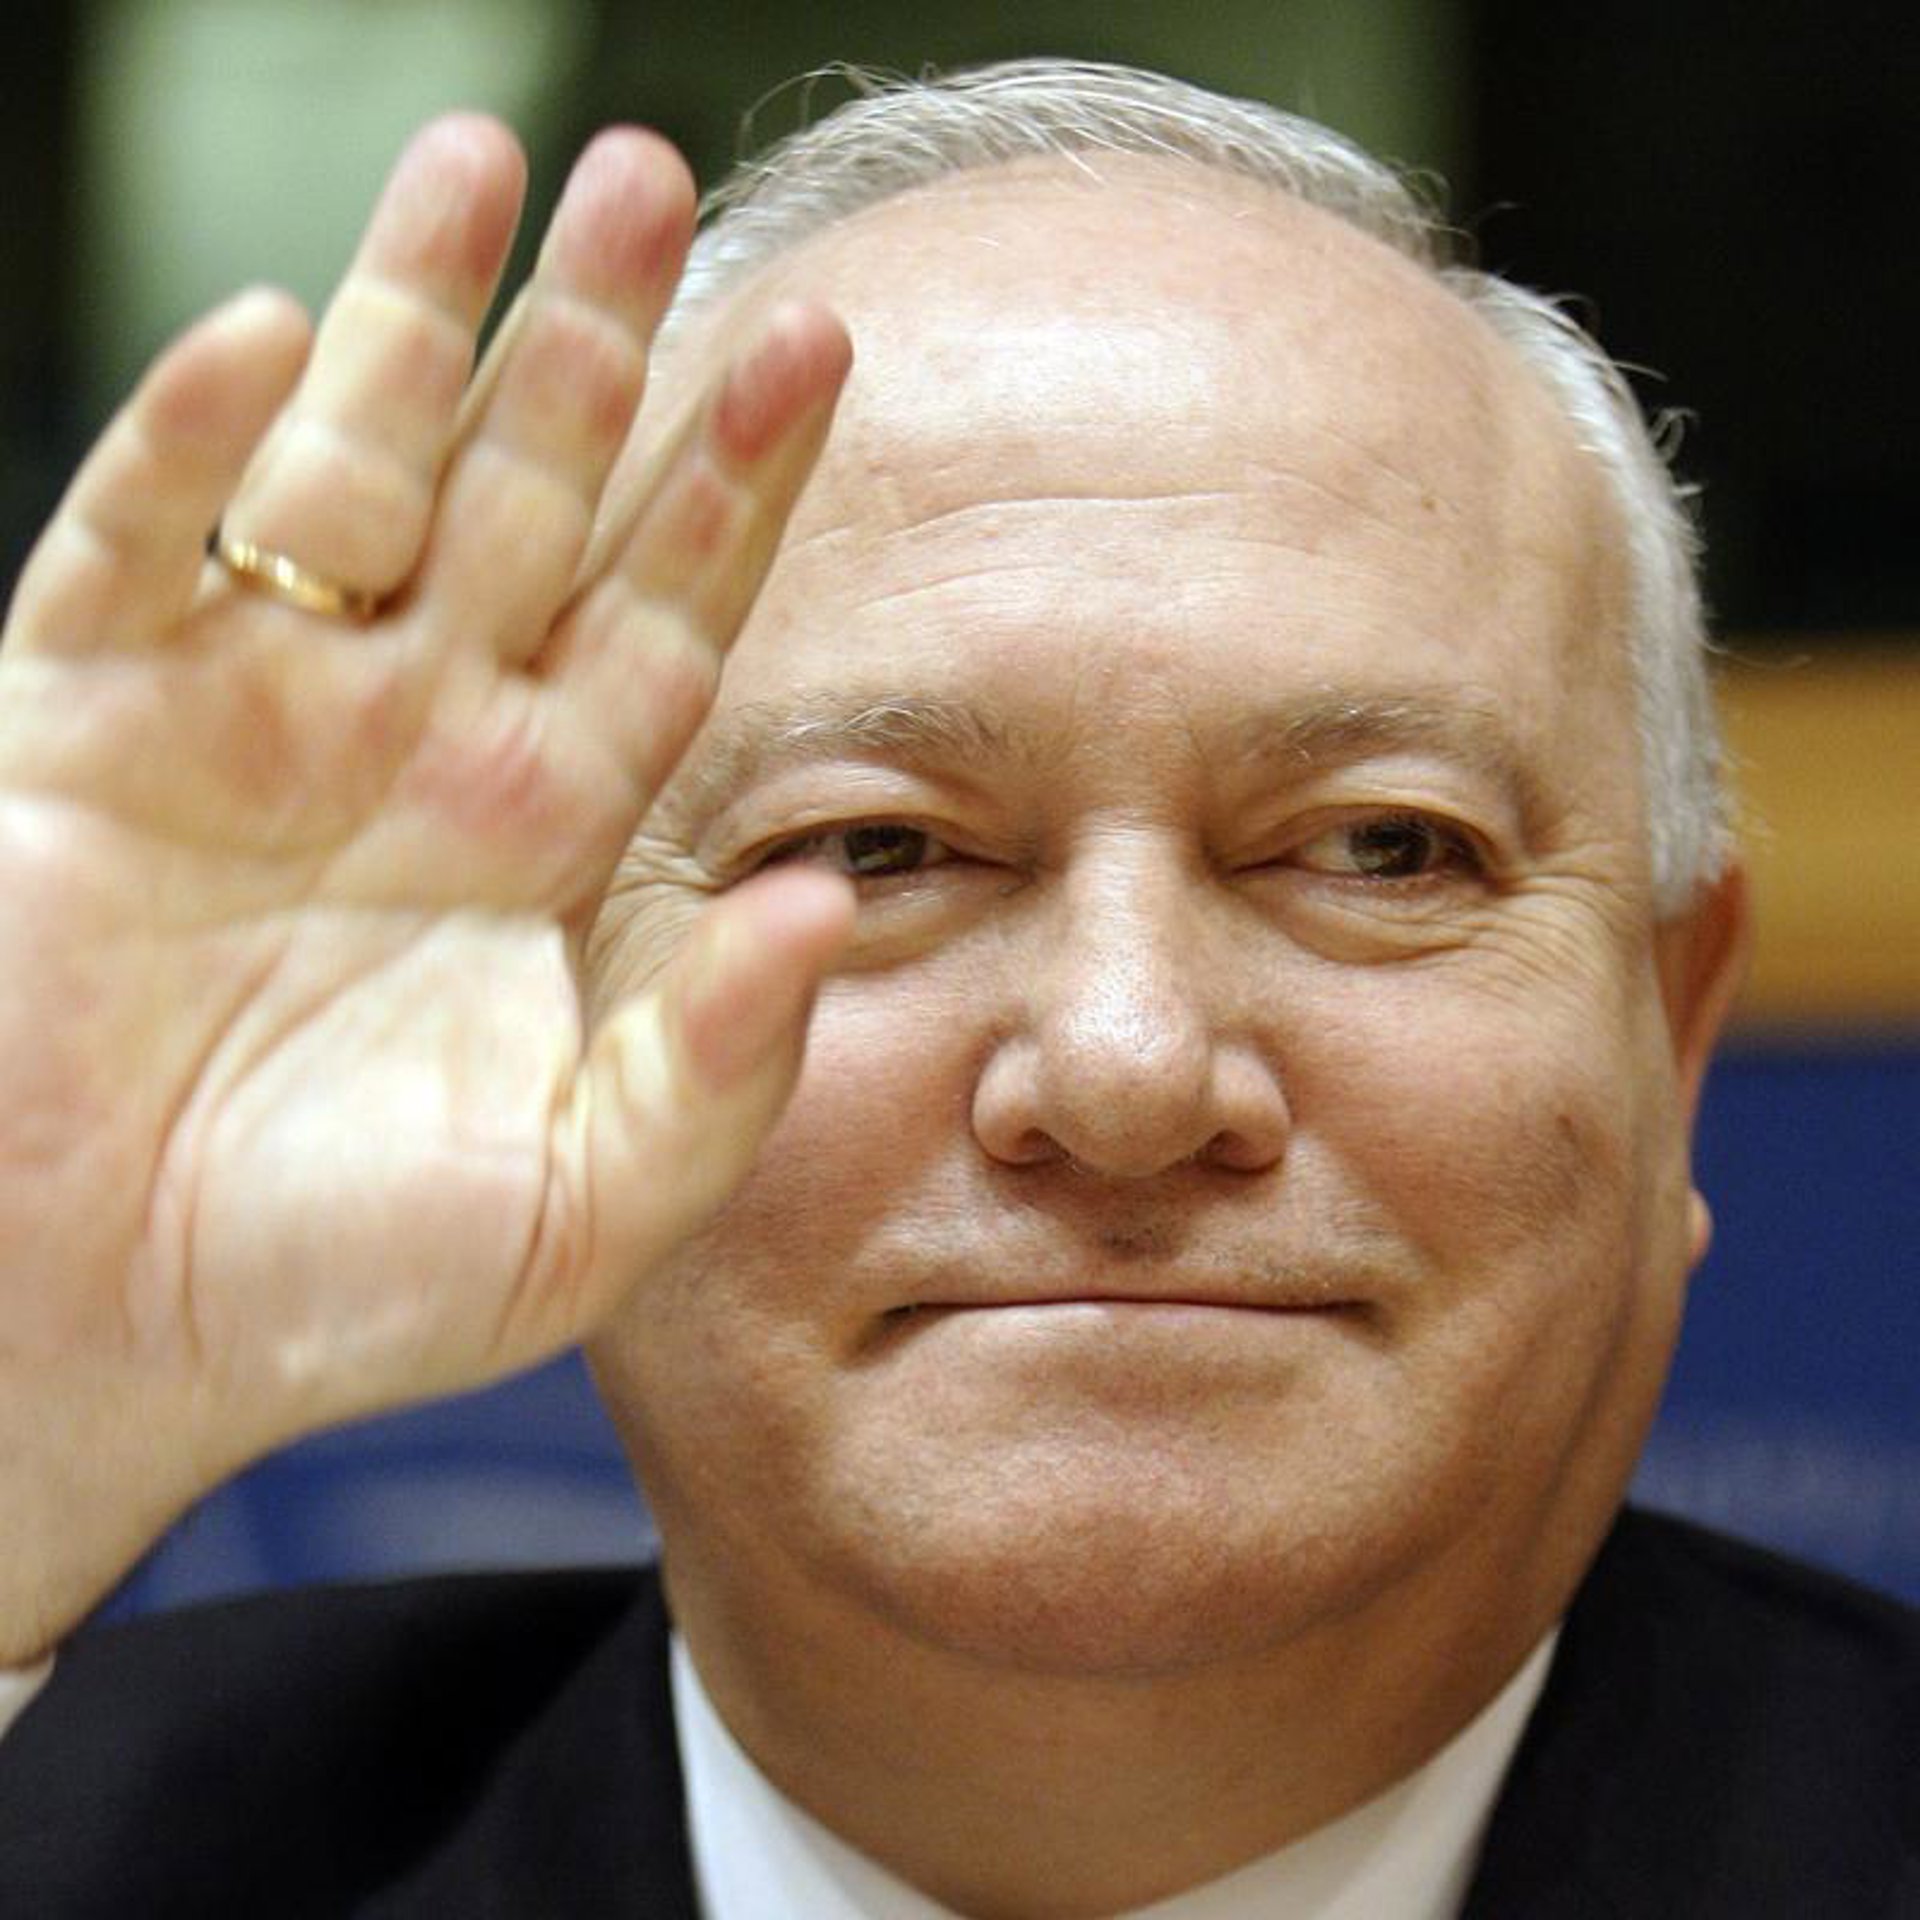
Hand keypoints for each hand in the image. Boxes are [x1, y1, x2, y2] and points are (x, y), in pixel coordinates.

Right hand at [0, 116, 853, 1661]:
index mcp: (541, 837)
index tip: (818, 342)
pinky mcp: (73, 728)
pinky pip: (133, 550)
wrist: (85, 1341)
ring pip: (345, 476)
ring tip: (487, 159)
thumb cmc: (335, 1289)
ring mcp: (243, 718)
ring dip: (412, 321)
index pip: (665, 618)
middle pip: (525, 502)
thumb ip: (713, 1064)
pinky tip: (267, 342)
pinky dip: (188, 447)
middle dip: (592, 344)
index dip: (737, 486)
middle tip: (653, 176)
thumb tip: (826, 905)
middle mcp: (410, 748)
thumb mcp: (577, 1204)